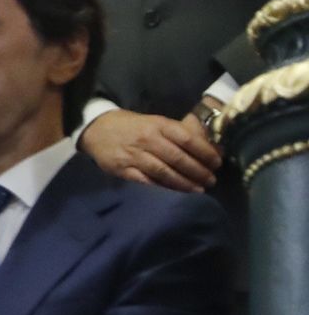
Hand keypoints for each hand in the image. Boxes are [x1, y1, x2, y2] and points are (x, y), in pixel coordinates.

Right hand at [78, 109, 218, 192]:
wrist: (96, 129)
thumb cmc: (132, 125)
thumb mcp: (155, 121)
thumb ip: (177, 132)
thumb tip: (208, 145)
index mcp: (158, 125)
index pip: (187, 139)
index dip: (205, 152)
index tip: (217, 162)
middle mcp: (147, 140)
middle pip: (178, 158)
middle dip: (198, 171)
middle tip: (212, 180)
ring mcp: (134, 156)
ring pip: (164, 172)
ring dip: (184, 183)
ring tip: (199, 190)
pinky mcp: (123, 169)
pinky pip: (147, 181)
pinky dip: (163, 188)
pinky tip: (175, 193)